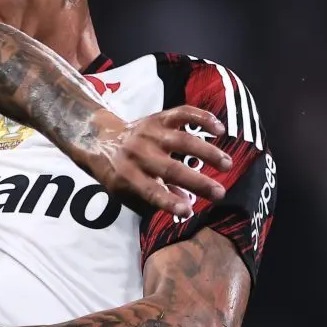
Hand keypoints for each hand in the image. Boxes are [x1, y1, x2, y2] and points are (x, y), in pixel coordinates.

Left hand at [80, 105, 231, 218]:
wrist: (99, 137)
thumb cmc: (117, 172)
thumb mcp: (125, 191)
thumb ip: (152, 200)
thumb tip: (187, 204)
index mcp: (128, 175)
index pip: (150, 191)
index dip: (169, 202)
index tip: (188, 212)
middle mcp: (139, 153)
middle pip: (172, 168)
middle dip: (198, 182)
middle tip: (221, 193)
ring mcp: (150, 133)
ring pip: (182, 141)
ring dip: (207, 152)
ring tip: (227, 164)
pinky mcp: (159, 117)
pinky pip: (183, 113)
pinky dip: (202, 118)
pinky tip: (220, 128)